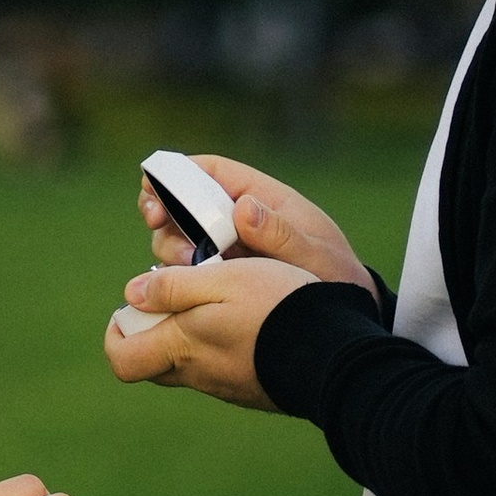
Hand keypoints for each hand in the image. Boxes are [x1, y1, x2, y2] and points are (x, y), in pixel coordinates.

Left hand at [103, 254, 315, 410]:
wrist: (335, 353)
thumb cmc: (277, 307)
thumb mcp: (221, 279)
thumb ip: (173, 287)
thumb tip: (130, 295)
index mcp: (182, 348)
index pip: (122, 361)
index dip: (116, 335)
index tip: (130, 308)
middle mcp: (199, 375)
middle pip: (153, 362)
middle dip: (153, 331)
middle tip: (176, 296)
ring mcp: (227, 386)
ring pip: (189, 365)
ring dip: (191, 335)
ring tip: (220, 298)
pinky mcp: (253, 388)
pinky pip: (222, 369)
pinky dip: (221, 345)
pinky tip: (249, 319)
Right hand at [138, 156, 375, 294]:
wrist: (341, 324)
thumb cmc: (336, 279)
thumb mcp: (317, 257)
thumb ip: (283, 235)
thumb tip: (243, 207)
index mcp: (262, 199)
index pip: (212, 171)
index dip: (178, 172)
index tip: (156, 188)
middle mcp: (237, 221)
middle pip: (183, 203)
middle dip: (162, 210)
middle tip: (155, 223)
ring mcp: (225, 251)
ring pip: (178, 237)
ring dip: (170, 247)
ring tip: (187, 264)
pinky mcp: (218, 279)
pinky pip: (185, 272)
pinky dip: (175, 277)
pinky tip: (179, 289)